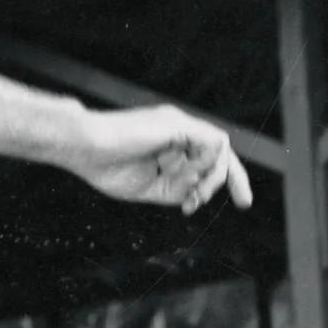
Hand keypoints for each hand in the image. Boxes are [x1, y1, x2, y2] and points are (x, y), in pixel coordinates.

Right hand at [65, 105, 253, 214]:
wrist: (83, 148)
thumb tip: (200, 191)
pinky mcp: (178, 124)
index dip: (225, 180)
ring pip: (219, 150)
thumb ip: (177, 189)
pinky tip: (188, 176)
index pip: (208, 159)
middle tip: (243, 203)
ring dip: (212, 178)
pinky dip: (207, 164)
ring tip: (190, 193)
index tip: (240, 203)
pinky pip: (212, 143)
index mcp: (168, 144)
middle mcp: (177, 131)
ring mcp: (178, 125)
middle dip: (236, 179)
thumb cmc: (104, 166)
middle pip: (221, 153)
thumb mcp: (150, 188)